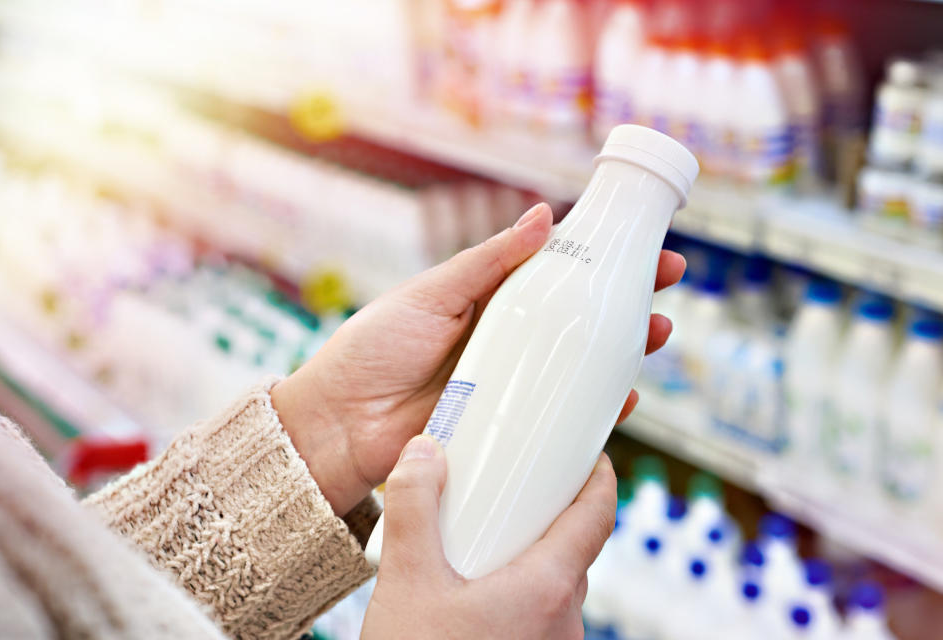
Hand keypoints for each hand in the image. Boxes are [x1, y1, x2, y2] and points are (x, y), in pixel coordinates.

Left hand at [271, 203, 685, 514]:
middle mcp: (506, 340)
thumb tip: (545, 216)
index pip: (557, 273)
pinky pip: (561, 417)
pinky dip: (595, 410)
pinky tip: (623, 399)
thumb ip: (488, 261)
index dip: (601, 258)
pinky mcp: (508, 426)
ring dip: (623, 353)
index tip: (643, 245)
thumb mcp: (432, 293)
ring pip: (579, 367)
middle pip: (579, 320)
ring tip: (655, 334)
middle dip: (626, 303)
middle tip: (665, 287)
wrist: (339, 423)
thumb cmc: (374, 348)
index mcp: (488, 300)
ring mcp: (511, 384)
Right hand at [362, 435, 616, 638]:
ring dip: (528, 560)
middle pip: (573, 549)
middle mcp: (564, 621)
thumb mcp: (406, 581)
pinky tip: (475, 593)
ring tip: (483, 544)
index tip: (590, 455)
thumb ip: (414, 508)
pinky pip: (539, 618)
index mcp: (548, 588)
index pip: (597, 516)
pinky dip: (518, 594)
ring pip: (554, 587)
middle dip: (547, 517)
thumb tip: (423, 455)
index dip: (599, 478)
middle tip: (515, 492)